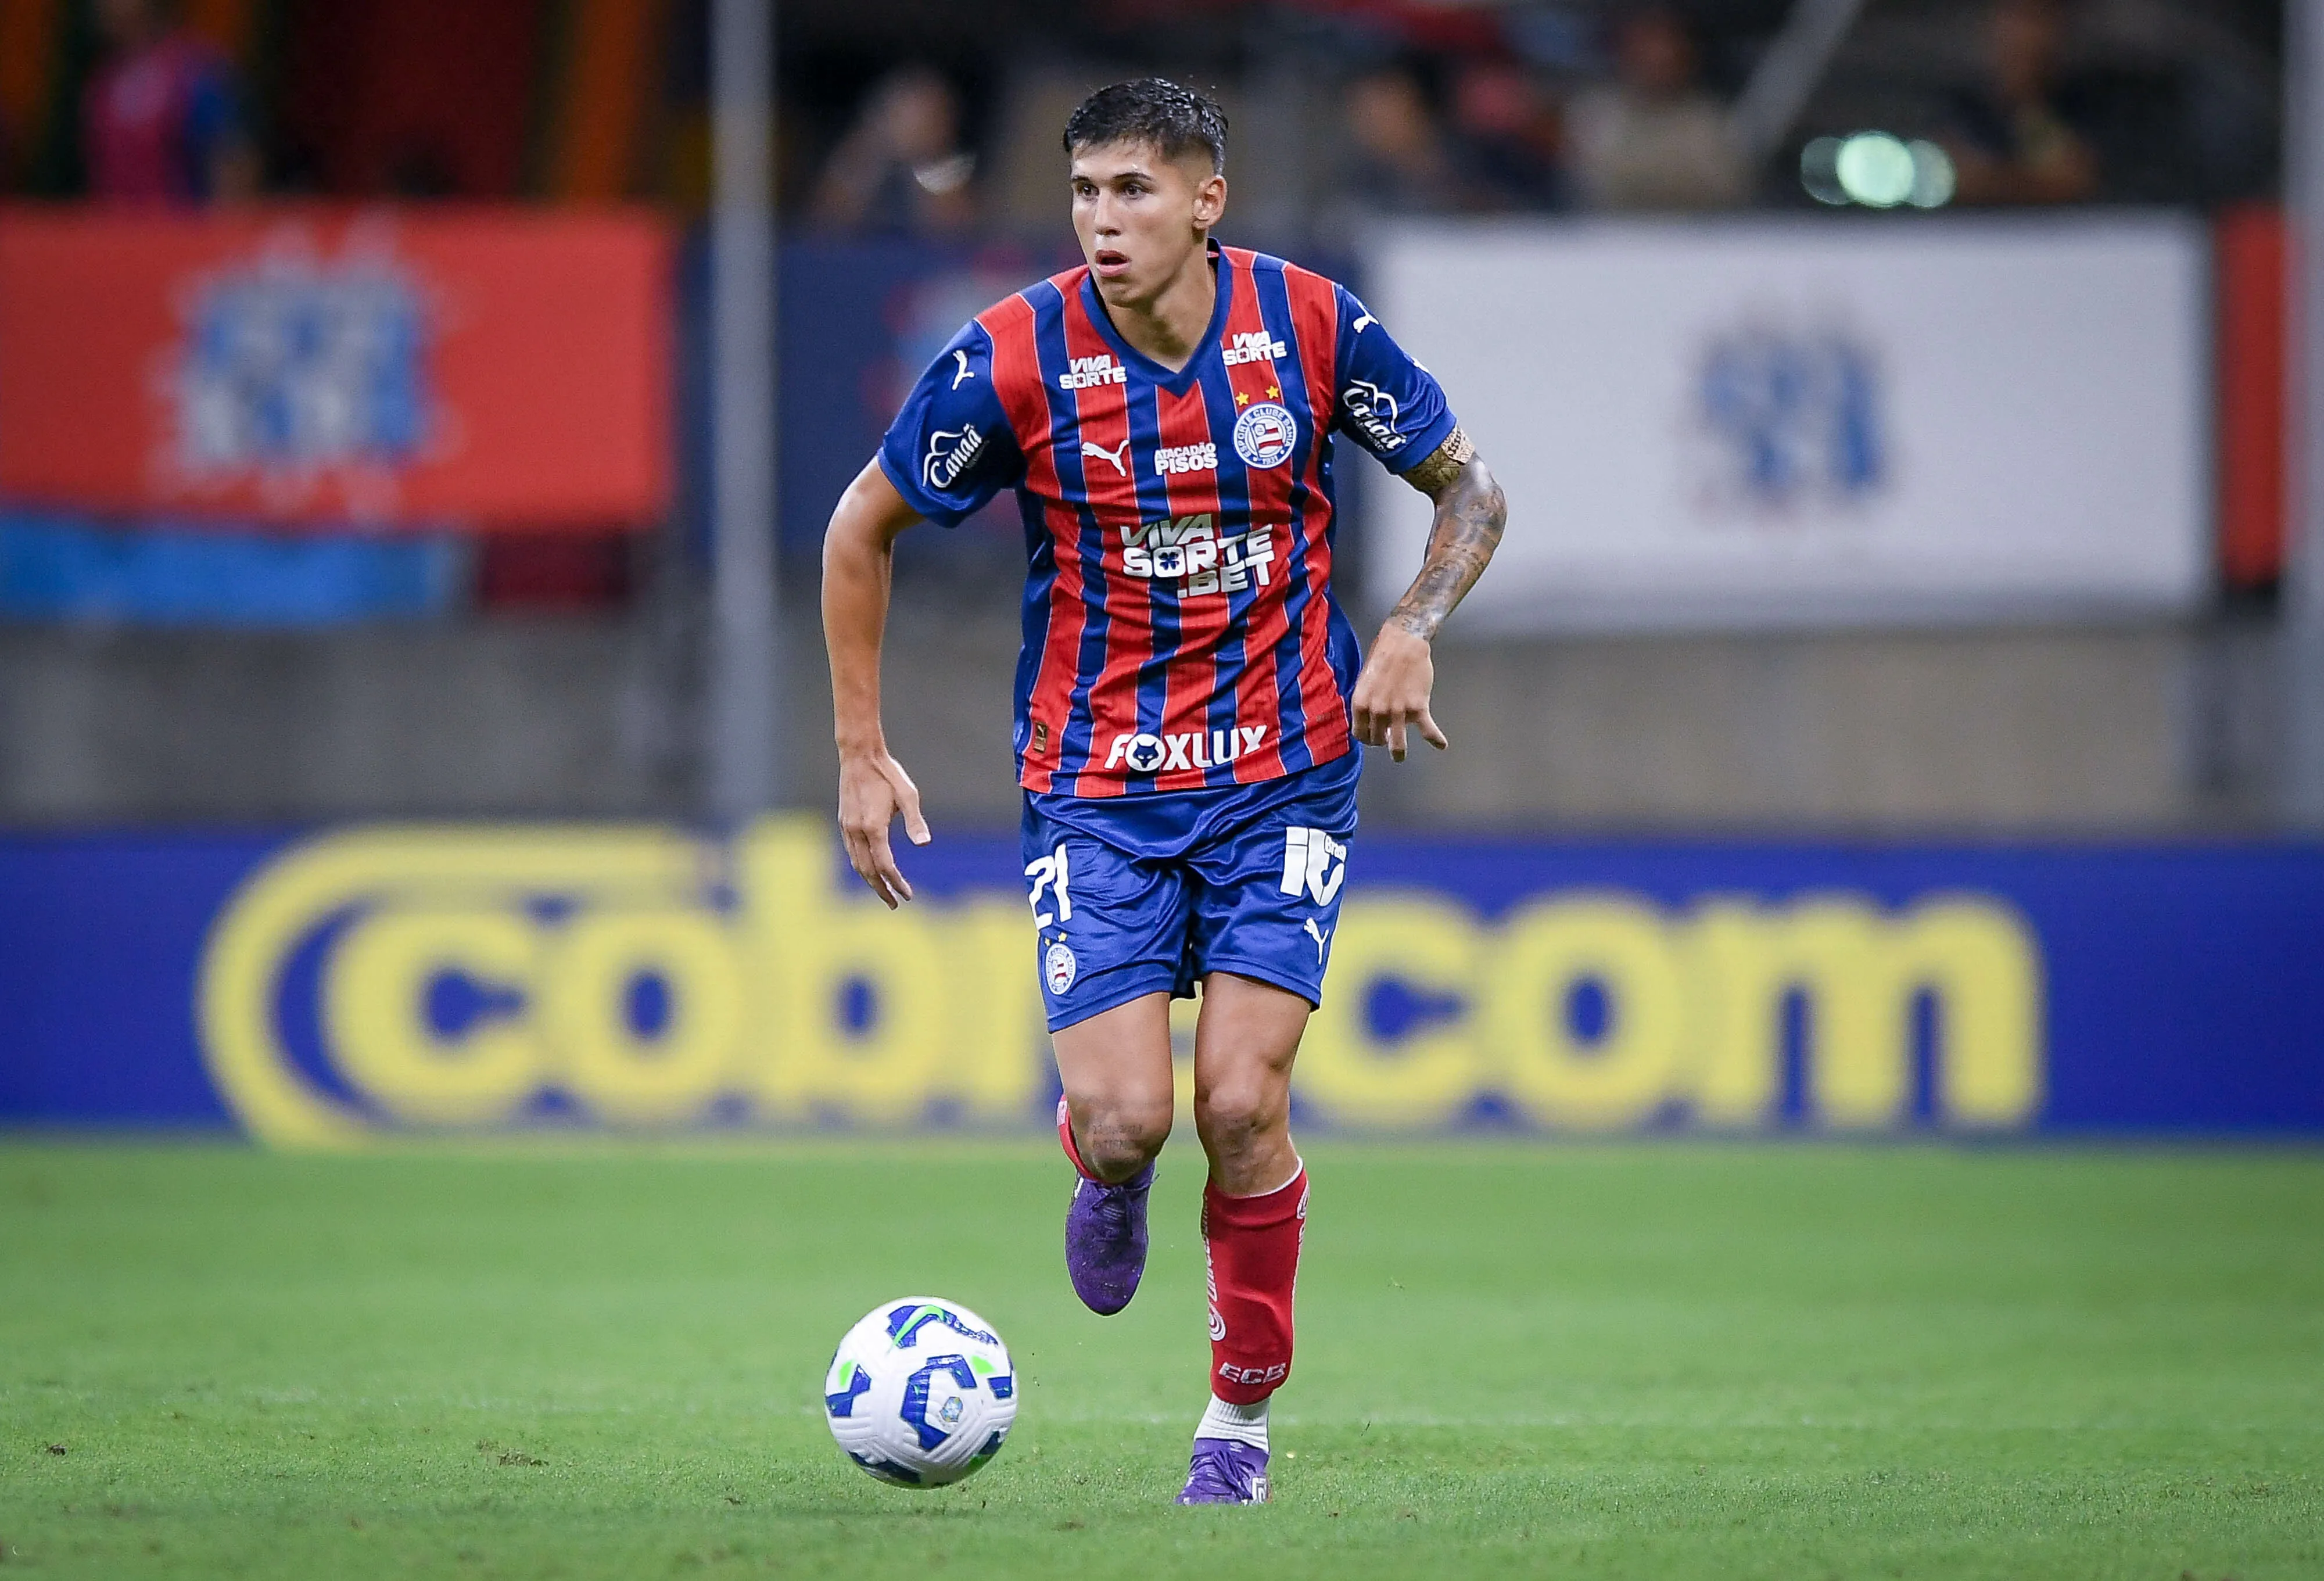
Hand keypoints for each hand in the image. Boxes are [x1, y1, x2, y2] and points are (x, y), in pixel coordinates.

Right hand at [836, 749, 930, 907]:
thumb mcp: (908, 795)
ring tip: (883, 892)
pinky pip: (851, 852)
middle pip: (868, 871)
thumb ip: (915, 821)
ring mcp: (847, 827)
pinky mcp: (843, 821)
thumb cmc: (888, 773)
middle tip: (895, 904)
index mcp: (873, 826)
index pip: (885, 865)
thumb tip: (924, 844)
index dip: (896, 883)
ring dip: (870, 881)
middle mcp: (856, 830)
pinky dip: (860, 866)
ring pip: (856, 863)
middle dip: (881, 889)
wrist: (859, 755)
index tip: (907, 896)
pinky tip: (869, 870)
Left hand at [1350, 624, 1448, 761]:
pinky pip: (1427, 730)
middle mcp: (1377, 711)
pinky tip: (1441, 745)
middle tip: (1386, 741)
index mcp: (1361, 703)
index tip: (1372, 739)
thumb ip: (1366, 699)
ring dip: (1398, 753)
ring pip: (1397, 743)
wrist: (1404, 643)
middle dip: (1381, 742)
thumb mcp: (1364, 679)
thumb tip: (1369, 714)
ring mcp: (1398, 711)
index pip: (1360, 733)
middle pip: (1377, 739)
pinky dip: (1435, 739)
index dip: (1366, 738)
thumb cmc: (1382, 655)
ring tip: (1399, 758)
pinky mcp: (1418, 708)